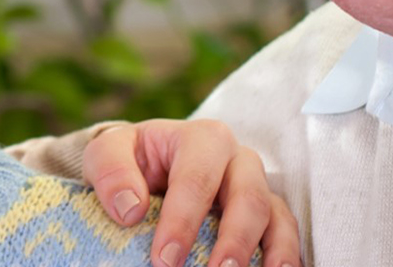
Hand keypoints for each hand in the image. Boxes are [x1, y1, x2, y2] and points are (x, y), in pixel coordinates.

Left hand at [83, 119, 300, 266]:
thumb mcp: (108, 152)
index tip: (164, 259)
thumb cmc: (131, 157)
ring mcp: (257, 186)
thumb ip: (111, 171)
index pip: (197, 179)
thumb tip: (131, 210)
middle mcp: (237, 159)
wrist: (149, 163)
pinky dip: (284, 256)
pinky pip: (285, 232)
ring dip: (270, 252)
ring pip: (275, 216)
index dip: (183, 221)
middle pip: (248, 197)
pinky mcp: (267, 212)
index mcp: (202, 138)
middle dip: (233, 240)